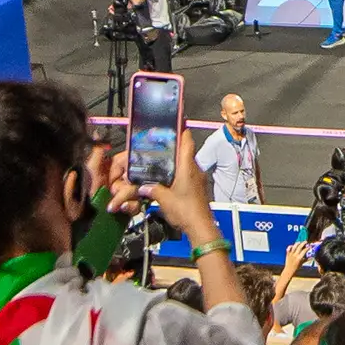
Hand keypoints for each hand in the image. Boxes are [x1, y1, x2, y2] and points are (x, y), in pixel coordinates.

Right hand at [155, 123, 224, 257]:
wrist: (201, 228)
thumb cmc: (187, 211)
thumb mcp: (164, 199)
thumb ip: (152, 189)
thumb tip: (143, 186)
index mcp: (187, 167)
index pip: (186, 140)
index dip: (182, 127)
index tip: (178, 117)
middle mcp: (194, 170)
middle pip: (184, 150)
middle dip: (173, 144)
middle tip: (162, 139)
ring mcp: (196, 179)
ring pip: (185, 163)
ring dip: (174, 160)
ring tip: (161, 158)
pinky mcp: (196, 188)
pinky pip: (185, 175)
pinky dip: (176, 173)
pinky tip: (167, 178)